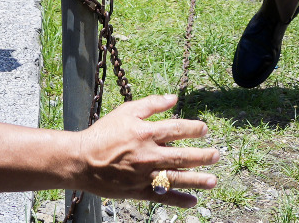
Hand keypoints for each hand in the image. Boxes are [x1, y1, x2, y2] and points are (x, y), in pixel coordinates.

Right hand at [67, 94, 216, 205]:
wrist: (81, 160)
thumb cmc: (104, 133)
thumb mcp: (126, 111)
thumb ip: (152, 104)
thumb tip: (174, 98)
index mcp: (146, 133)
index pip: (177, 129)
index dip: (194, 129)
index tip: (205, 130)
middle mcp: (148, 155)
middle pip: (182, 156)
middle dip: (202, 157)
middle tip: (216, 156)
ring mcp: (144, 175)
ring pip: (176, 178)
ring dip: (197, 180)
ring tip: (212, 181)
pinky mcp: (139, 191)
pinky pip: (162, 197)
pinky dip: (178, 199)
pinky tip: (192, 201)